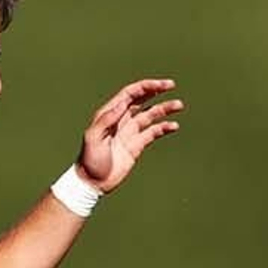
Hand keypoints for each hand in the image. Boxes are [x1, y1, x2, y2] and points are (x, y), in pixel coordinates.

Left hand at [77, 79, 182, 194]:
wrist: (94, 182)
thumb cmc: (89, 159)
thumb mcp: (93, 137)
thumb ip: (107, 120)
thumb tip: (122, 104)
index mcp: (110, 113)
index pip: (130, 94)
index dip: (145, 87)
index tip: (160, 85)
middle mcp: (121, 119)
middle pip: (142, 100)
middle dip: (156, 91)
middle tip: (171, 85)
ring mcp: (130, 132)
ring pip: (150, 115)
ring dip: (164, 109)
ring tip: (179, 105)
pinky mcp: (137, 145)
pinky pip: (153, 133)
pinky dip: (163, 128)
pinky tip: (174, 126)